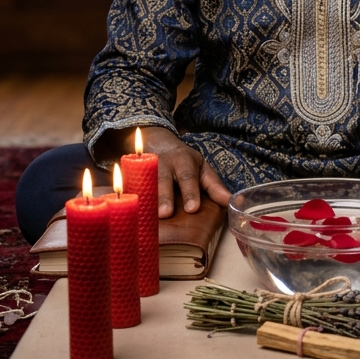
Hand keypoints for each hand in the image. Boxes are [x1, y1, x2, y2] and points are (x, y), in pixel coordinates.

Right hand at [114, 126, 230, 217]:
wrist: (156, 142)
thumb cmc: (184, 162)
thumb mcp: (202, 168)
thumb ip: (214, 186)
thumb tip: (231, 202)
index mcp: (183, 161)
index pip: (188, 178)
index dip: (190, 192)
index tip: (192, 209)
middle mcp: (163, 164)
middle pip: (163, 181)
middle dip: (164, 197)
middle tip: (166, 214)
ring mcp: (145, 169)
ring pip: (144, 184)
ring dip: (145, 199)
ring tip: (146, 216)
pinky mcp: (131, 176)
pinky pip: (129, 187)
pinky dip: (128, 198)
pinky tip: (128, 211)